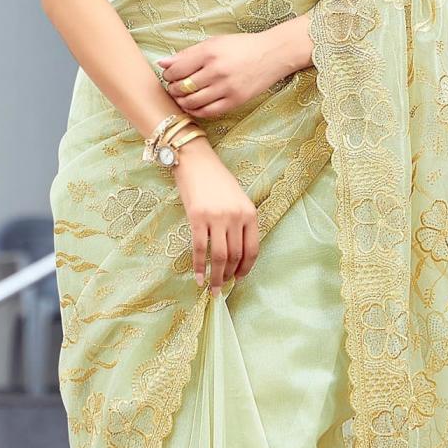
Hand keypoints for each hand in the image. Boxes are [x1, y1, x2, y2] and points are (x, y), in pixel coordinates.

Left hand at [156, 19, 309, 118]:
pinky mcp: (235, 101)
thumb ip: (187, 54)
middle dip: (173, 89)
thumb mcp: (214, 43)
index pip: (176, 70)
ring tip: (183, 96)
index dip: (168, 75)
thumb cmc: (241, 46)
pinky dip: (196, 111)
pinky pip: (208, 112)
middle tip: (174, 87)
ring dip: (182, 101)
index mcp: (209, 53)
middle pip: (182, 87)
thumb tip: (162, 63)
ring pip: (192, 102)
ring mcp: (226, 88)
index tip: (169, 75)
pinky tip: (194, 105)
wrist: (272, 54)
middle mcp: (217, 71)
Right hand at [171, 139, 258, 292]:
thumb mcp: (237, 200)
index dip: (246, 268)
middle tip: (222, 286)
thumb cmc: (216, 181)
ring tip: (211, 287)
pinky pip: (199, 249)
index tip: (238, 279)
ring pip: (219, 256)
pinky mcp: (196, 218)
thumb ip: (240, 223)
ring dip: (216, 276)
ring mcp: (216, 217)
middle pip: (235, 255)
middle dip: (229, 275)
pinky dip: (199, 266)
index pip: (252, 249)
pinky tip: (198, 277)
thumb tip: (235, 255)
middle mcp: (235, 216)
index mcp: (250, 213)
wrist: (195, 161)